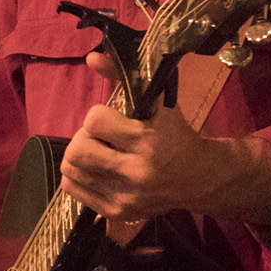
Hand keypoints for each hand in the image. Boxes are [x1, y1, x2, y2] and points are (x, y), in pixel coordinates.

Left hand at [59, 52, 270, 228]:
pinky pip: (72, 189)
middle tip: (99, 137)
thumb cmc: (176, 134)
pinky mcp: (116, 213)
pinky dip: (79, 175)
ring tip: (98, 152)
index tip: (112, 119)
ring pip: (71, 170)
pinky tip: (97, 169)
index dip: (98, 116)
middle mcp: (136, 172)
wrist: (199, 178)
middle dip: (84, 137)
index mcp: (148, 140)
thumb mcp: (158, 102)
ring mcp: (125, 197)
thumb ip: (124, 76)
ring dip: (80, 155)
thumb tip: (91, 57)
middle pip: (77, 150)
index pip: (94, 121)